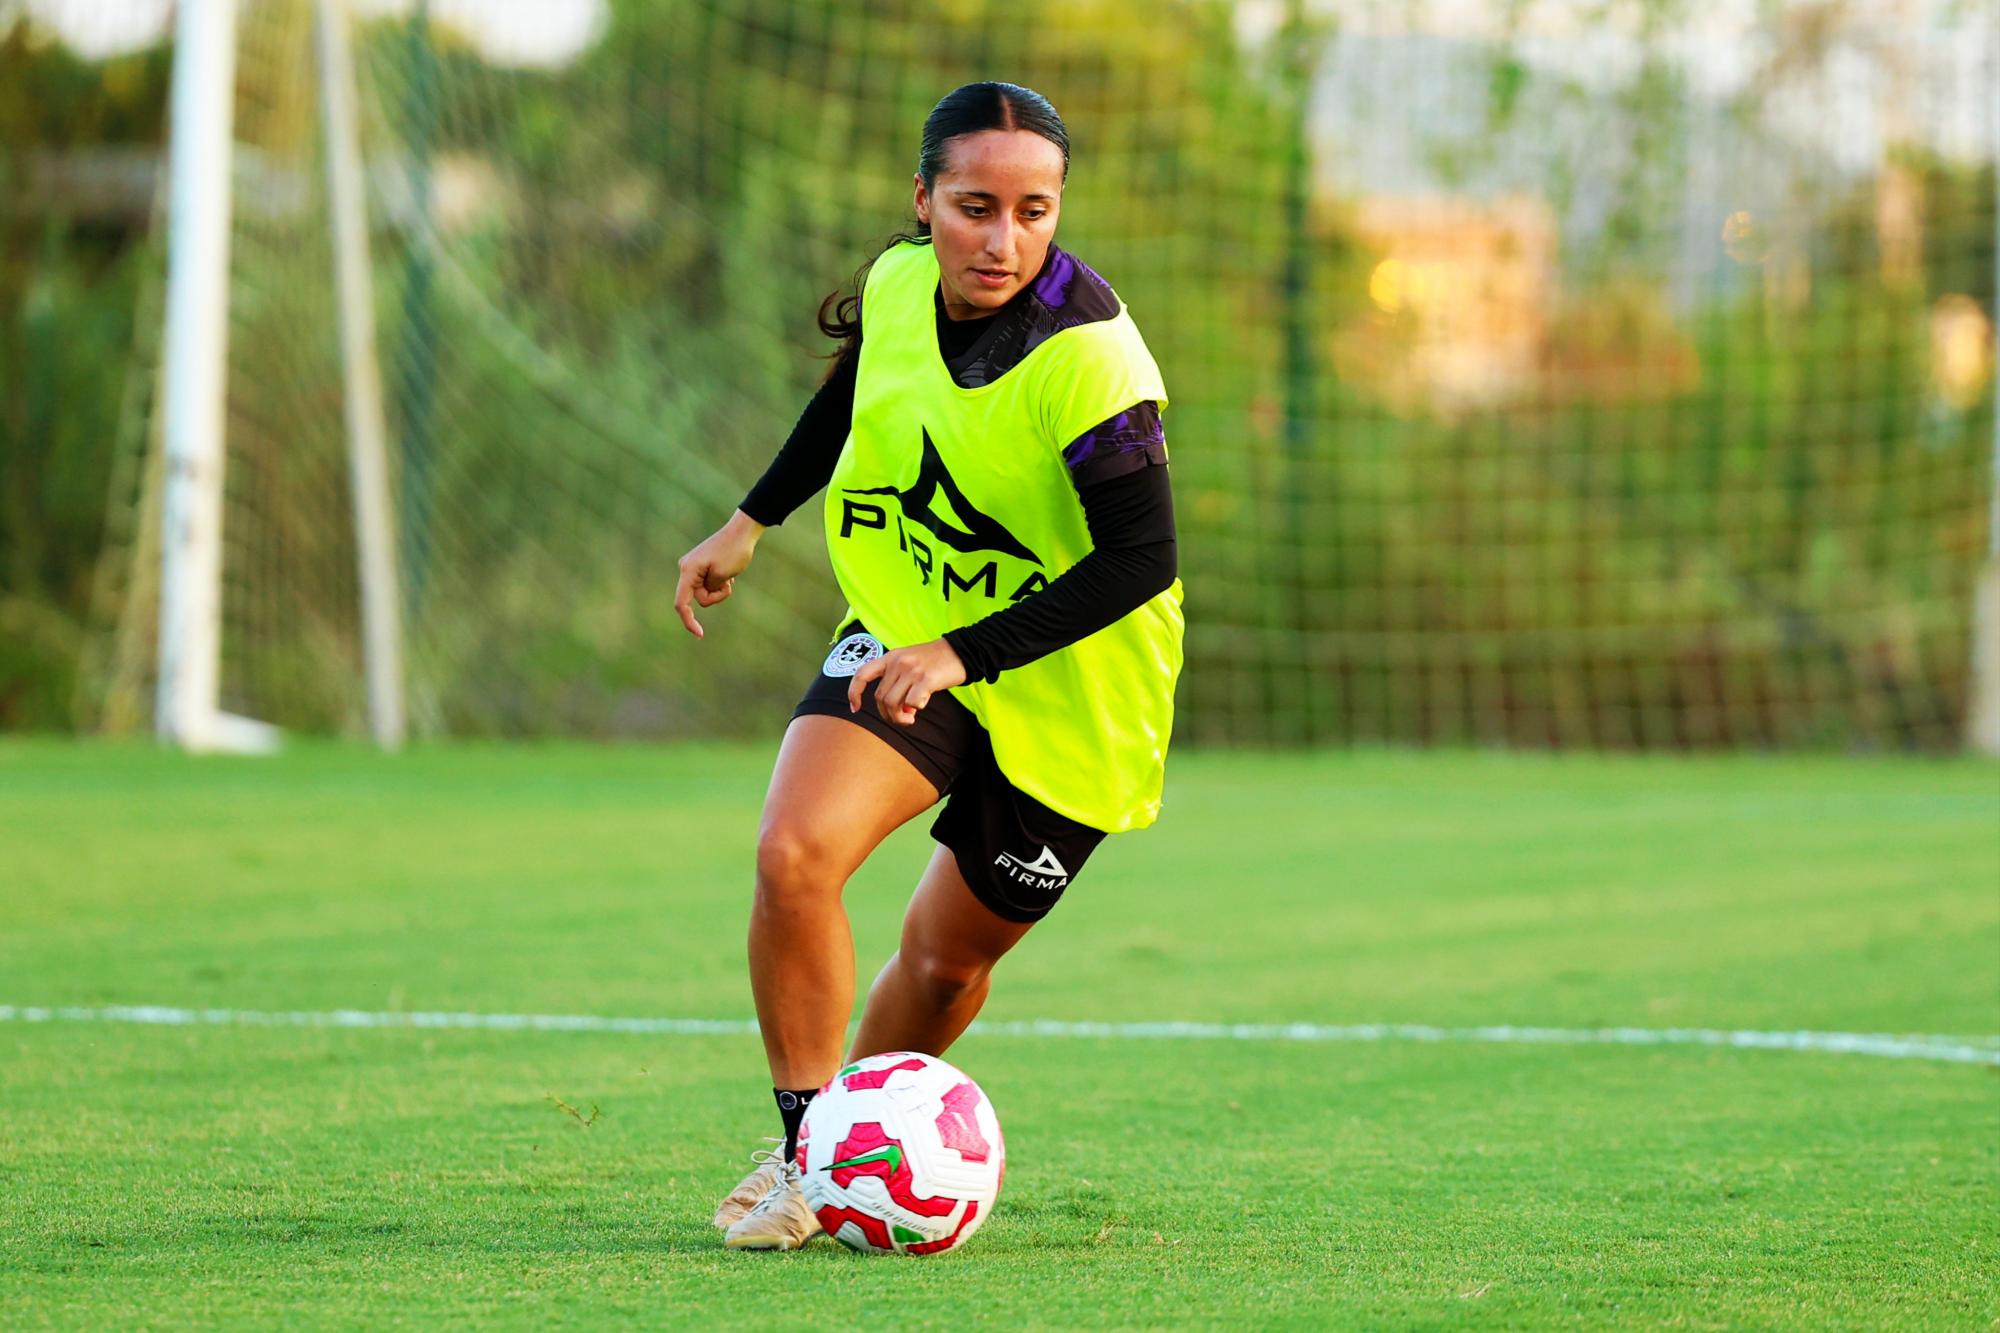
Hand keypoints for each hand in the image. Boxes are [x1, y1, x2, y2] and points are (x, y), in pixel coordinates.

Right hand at [674, 510, 763, 638]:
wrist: (742, 531)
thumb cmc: (734, 551)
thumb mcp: (723, 576)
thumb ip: (710, 591)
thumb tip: (704, 594)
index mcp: (688, 570)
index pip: (682, 603)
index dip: (688, 621)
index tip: (700, 634)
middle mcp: (686, 568)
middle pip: (699, 598)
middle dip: (716, 596)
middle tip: (729, 581)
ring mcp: (693, 568)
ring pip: (705, 592)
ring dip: (719, 589)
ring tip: (729, 574)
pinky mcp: (701, 567)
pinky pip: (709, 585)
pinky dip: (720, 583)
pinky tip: (728, 571)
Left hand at [848, 638, 967, 725]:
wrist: (961, 651)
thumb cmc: (935, 661)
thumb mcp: (910, 664)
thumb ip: (899, 683)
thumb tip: (900, 710)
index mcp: (890, 657)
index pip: (862, 674)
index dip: (854, 692)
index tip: (855, 708)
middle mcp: (898, 662)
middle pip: (880, 697)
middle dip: (888, 714)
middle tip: (903, 718)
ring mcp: (911, 670)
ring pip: (893, 703)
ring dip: (900, 717)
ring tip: (910, 717)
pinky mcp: (926, 679)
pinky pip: (912, 703)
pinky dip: (916, 709)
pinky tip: (924, 704)